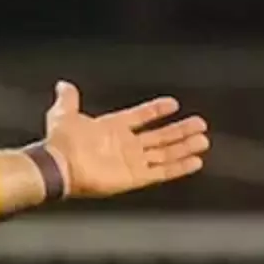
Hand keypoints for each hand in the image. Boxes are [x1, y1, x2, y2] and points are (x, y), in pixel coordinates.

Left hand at [43, 81, 209, 197]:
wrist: (59, 165)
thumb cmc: (61, 141)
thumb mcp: (63, 115)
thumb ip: (68, 100)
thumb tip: (63, 85)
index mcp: (112, 128)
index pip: (140, 117)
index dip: (155, 111)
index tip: (173, 104)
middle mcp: (124, 146)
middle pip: (159, 137)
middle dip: (180, 131)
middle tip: (201, 124)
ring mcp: (130, 162)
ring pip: (164, 153)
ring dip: (184, 147)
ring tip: (203, 140)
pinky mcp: (134, 178)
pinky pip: (161, 172)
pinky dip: (179, 167)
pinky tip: (196, 161)